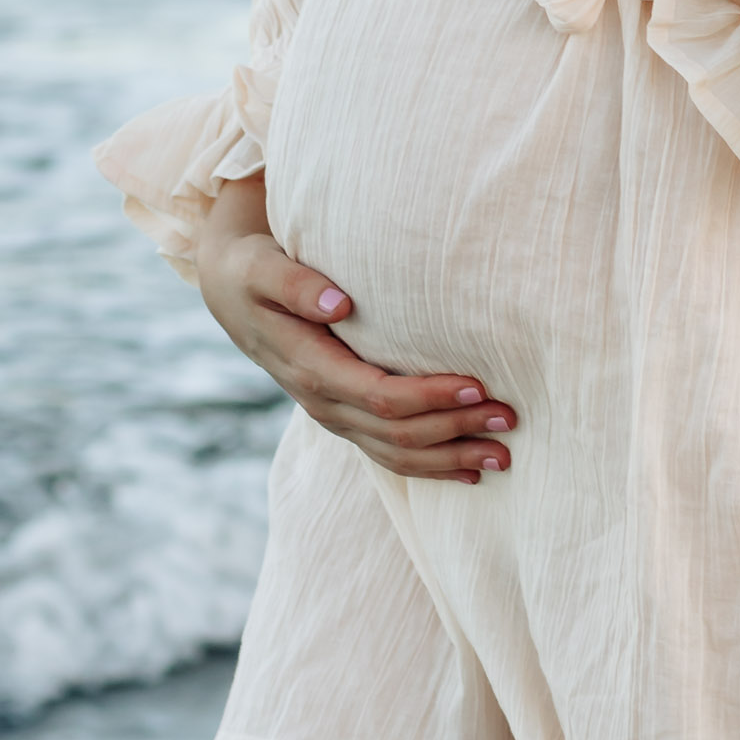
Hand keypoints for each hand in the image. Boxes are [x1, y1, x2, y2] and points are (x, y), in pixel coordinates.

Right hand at [194, 178, 514, 484]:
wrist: (231, 293)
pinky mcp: (344, 418)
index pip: (378, 394)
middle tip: (508, 418)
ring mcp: (333, 416)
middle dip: (454, 430)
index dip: (429, 396)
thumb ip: (297, 284)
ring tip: (503, 456)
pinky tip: (469, 471)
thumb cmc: (254, 270)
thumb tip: (341, 303)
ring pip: (395, 454)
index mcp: (309, 368)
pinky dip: (431, 466)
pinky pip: (388, 454)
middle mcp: (322, 402)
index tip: (477, 385)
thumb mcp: (263, 268)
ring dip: (450, 458)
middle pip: (396, 432)